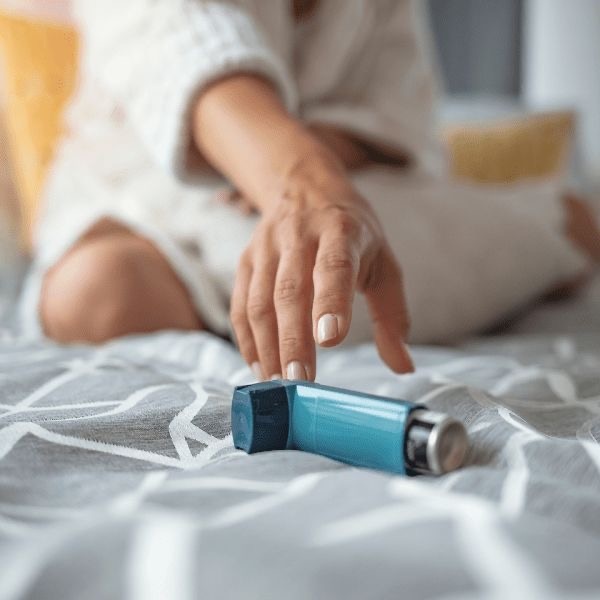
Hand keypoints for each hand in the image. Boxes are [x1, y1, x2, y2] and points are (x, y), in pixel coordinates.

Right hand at [230, 157, 413, 380]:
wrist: (305, 189)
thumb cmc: (351, 233)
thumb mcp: (383, 262)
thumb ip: (392, 315)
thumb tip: (404, 366)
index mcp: (341, 232)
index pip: (334, 266)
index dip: (331, 301)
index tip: (329, 339)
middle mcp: (299, 236)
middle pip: (290, 291)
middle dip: (293, 338)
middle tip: (299, 379)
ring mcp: (267, 248)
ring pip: (260, 301)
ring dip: (267, 345)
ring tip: (278, 382)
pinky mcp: (246, 261)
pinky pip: (241, 304)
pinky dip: (247, 339)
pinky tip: (259, 366)